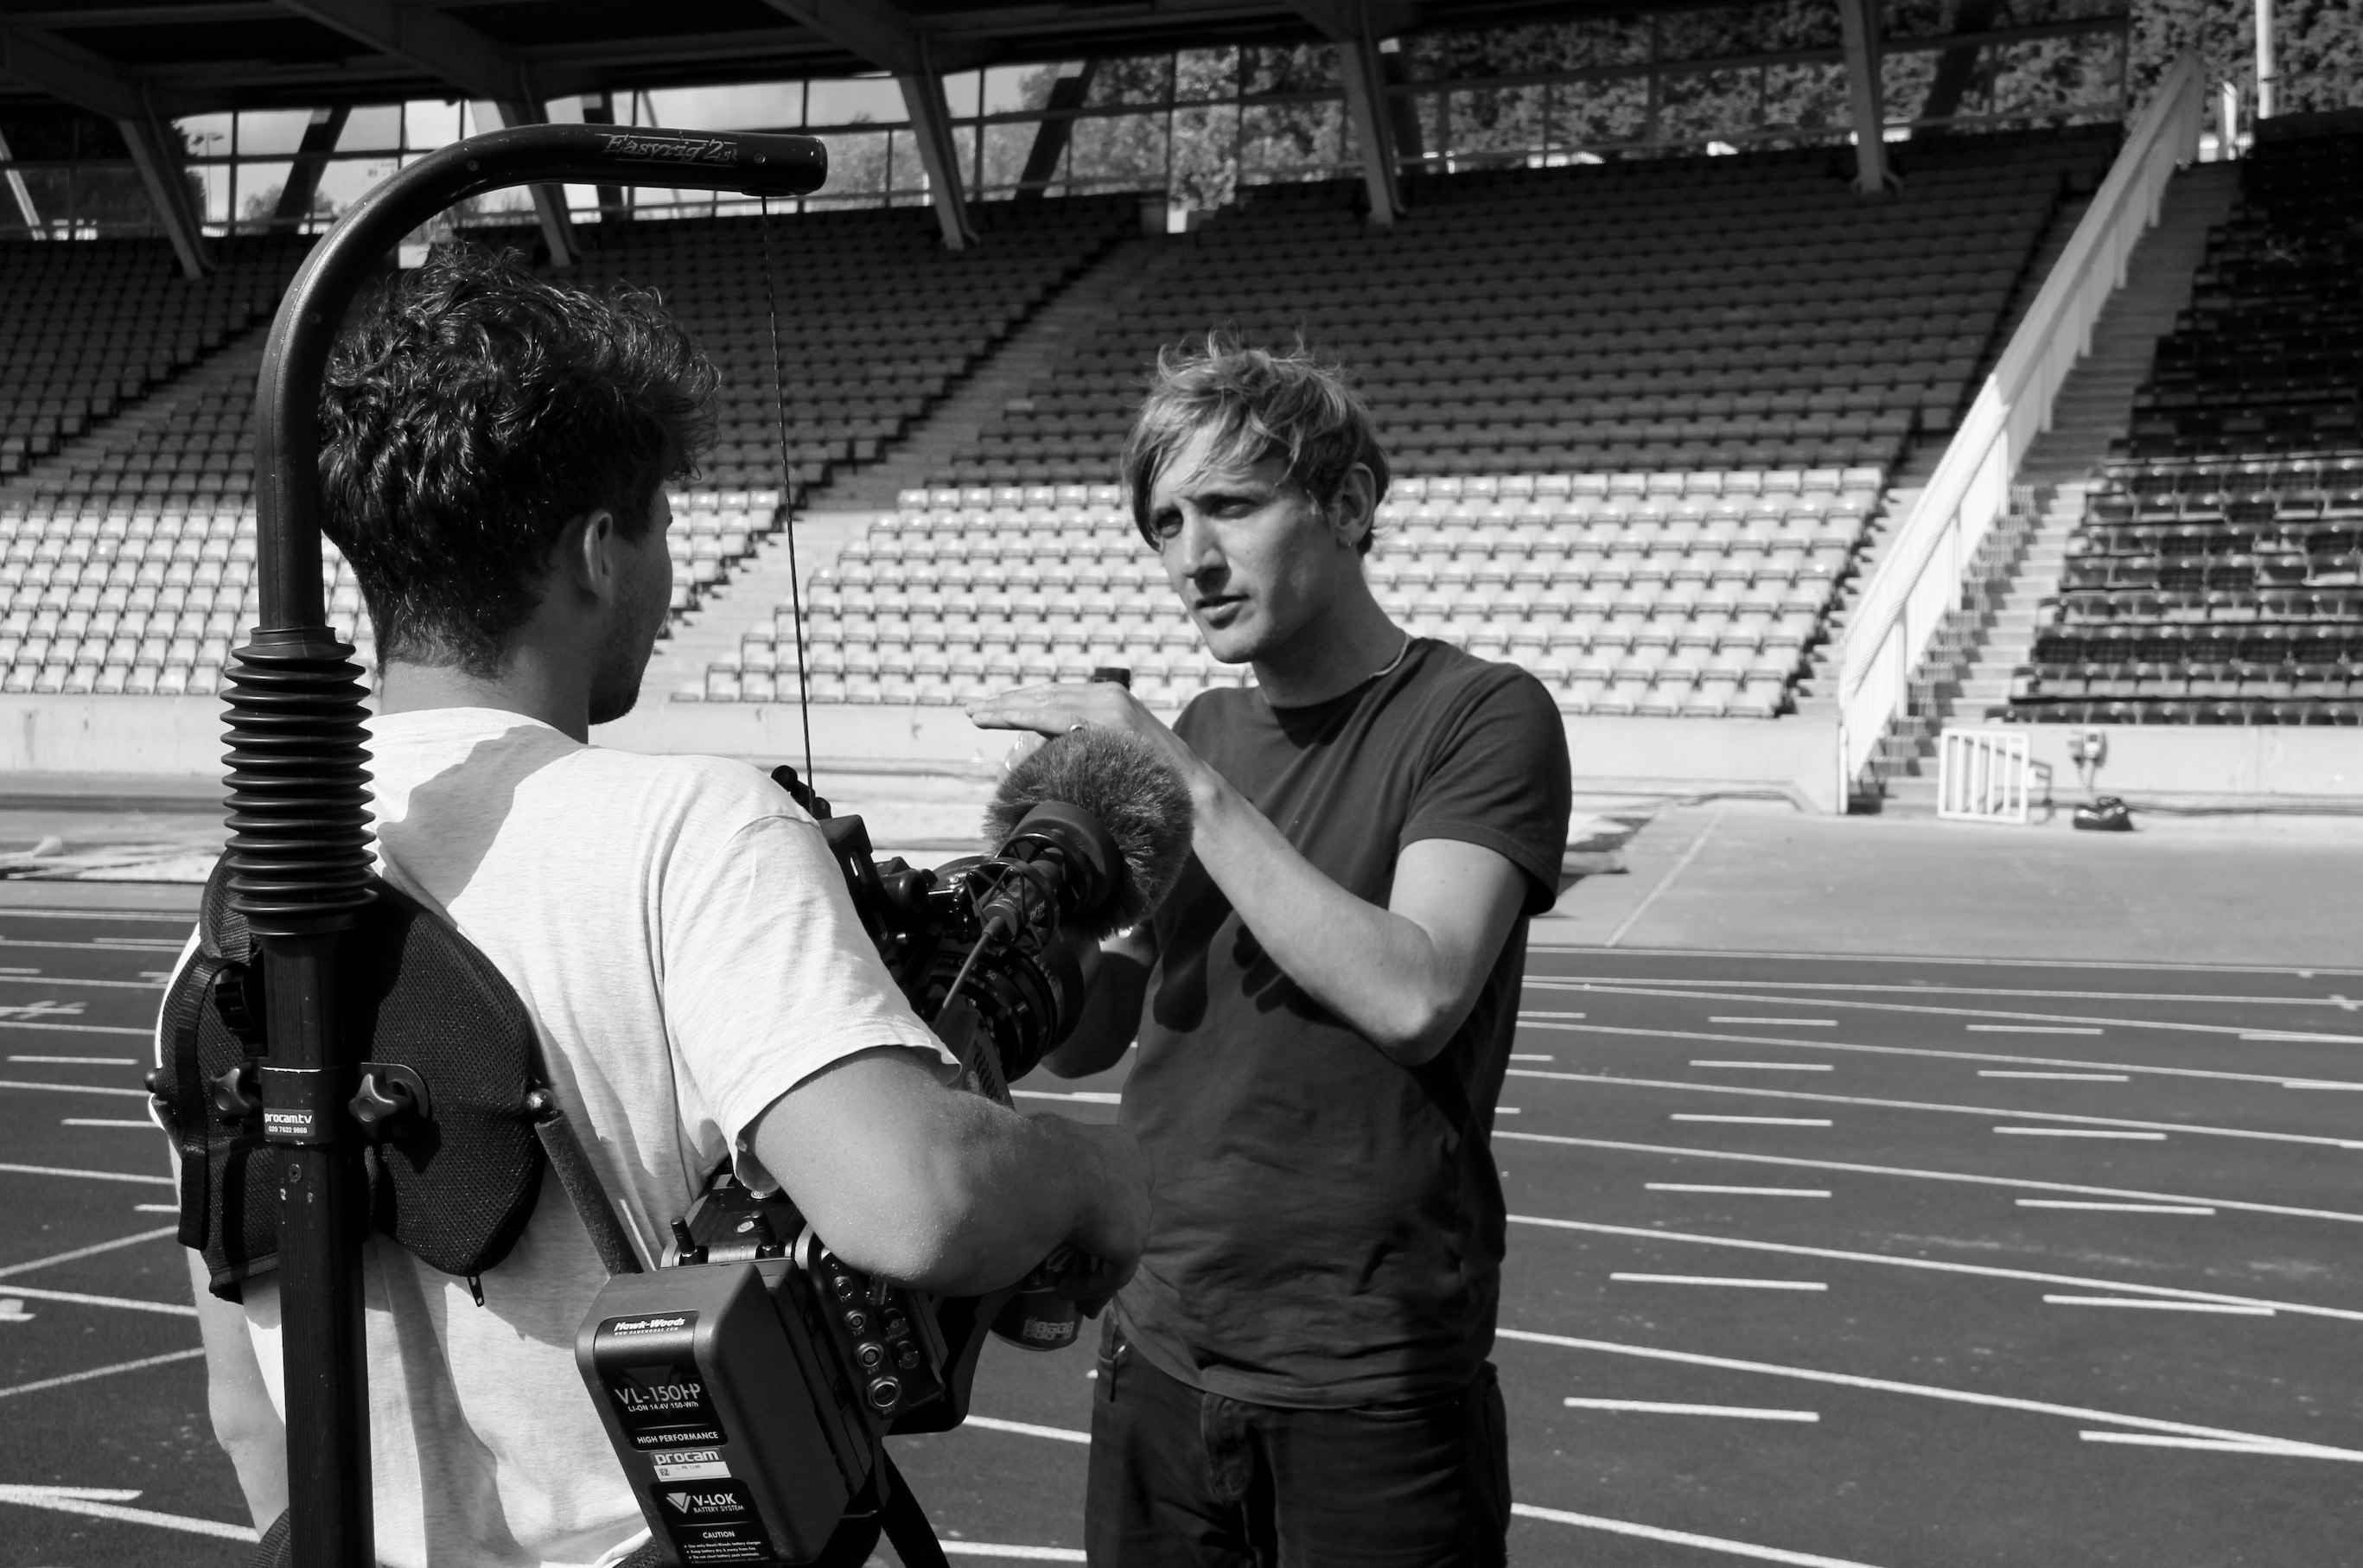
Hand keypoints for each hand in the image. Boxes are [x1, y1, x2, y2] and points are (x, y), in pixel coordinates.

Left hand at [966, 681, 1206, 790]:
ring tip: (978, 714)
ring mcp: (1110, 703)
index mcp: (1109, 700)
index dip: (1022, 702)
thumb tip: (1056, 757)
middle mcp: (1108, 694)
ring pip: (1046, 701)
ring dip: (1008, 707)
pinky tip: (1001, 716)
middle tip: (973, 711)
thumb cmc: (1153, 782)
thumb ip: (1089, 746)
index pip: (1055, 696)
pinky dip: (1026, 713)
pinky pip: (1058, 713)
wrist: (1190, 792)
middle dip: (1007, 703)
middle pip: (1045, 694)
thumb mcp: (1115, 757)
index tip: (992, 710)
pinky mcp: (1112, 717)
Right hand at [1049, 1118, 1149, 1294]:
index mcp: (1120, 1144)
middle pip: (1124, 1210)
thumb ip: (1044, 1154)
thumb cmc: (1036, 1152)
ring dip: (1096, 1263)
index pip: (1115, 1173)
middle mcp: (1139, 1175)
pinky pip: (1113, 1273)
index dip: (1097, 1196)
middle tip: (1071, 1248)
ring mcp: (1140, 1211)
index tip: (1070, 1210)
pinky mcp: (1133, 1243)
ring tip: (1064, 1279)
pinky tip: (1064, 1288)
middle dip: (1101, 1232)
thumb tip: (1018, 1157)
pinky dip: (1090, 1285)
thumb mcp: (1041, 1143)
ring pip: (1119, 1245)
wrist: (1044, 1172)